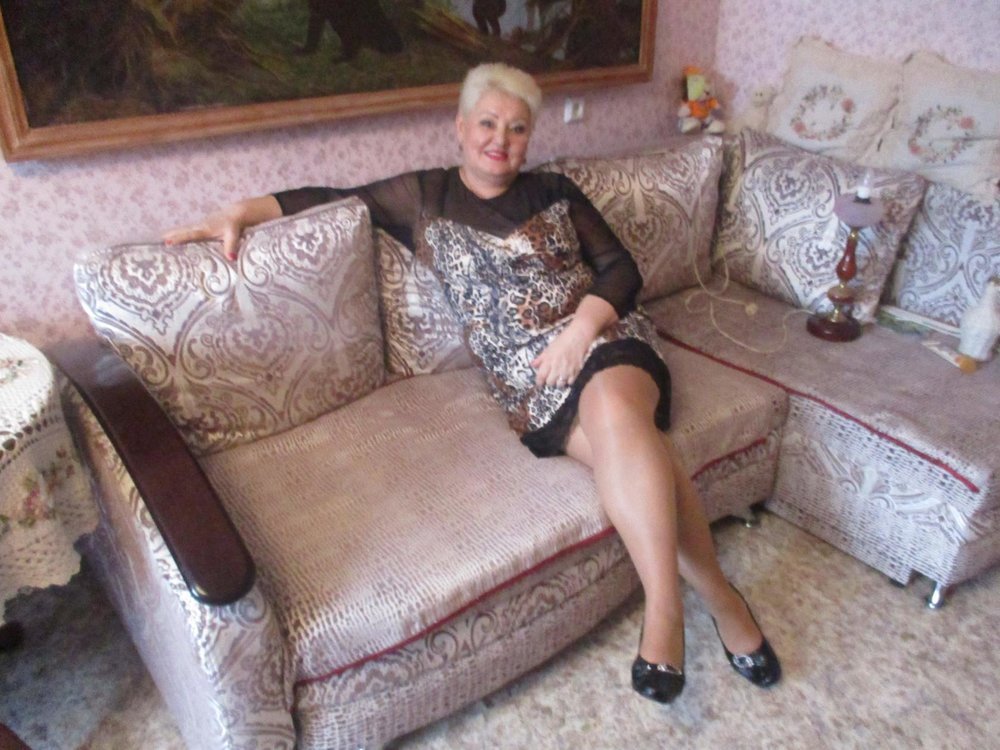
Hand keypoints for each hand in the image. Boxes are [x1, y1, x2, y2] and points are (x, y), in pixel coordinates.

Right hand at [162, 196, 281, 260]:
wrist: (237, 213)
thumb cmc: (234, 224)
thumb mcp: (233, 235)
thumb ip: (231, 246)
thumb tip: (231, 258)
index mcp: (205, 229)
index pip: (190, 234)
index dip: (179, 238)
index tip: (168, 242)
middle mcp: (200, 226)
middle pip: (183, 230)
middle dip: (171, 235)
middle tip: (158, 240)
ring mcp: (199, 225)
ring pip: (184, 229)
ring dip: (172, 233)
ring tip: (160, 238)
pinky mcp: (201, 225)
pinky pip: (188, 230)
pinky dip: (179, 232)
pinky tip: (174, 236)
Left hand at [531, 324, 590, 388]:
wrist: (578, 336)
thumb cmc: (563, 340)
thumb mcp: (549, 348)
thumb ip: (541, 358)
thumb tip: (533, 365)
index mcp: (548, 360)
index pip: (540, 377)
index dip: (539, 382)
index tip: (539, 383)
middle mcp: (556, 367)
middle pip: (550, 383)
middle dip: (549, 382)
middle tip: (550, 379)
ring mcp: (567, 370)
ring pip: (560, 385)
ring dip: (558, 383)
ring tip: (558, 379)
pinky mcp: (576, 371)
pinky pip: (570, 382)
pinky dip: (567, 381)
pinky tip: (567, 377)